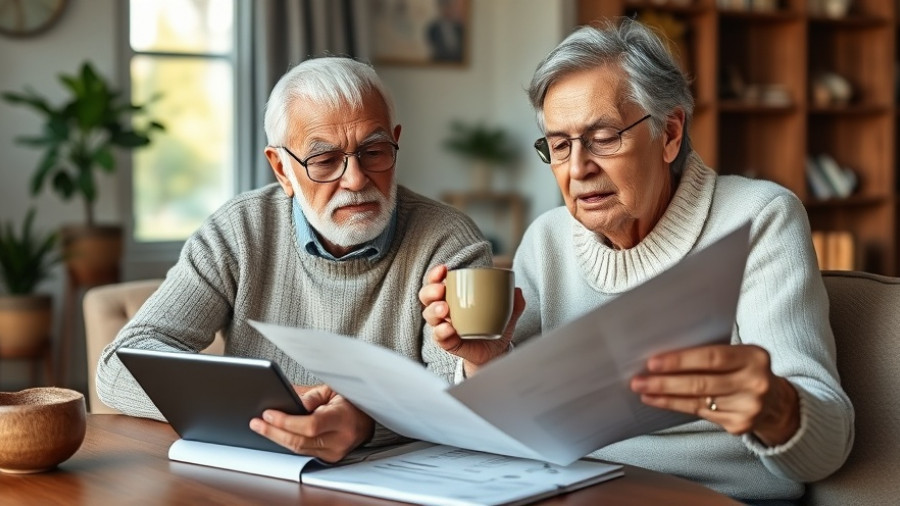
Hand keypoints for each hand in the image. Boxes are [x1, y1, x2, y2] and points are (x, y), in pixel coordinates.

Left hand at [249, 384, 373, 461]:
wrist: (369, 417)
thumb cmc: (352, 400)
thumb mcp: (332, 390)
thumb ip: (311, 397)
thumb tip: (290, 401)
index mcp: (343, 418)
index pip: (310, 425)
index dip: (286, 421)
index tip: (269, 414)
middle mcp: (341, 439)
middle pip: (300, 441)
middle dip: (274, 432)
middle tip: (257, 422)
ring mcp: (336, 452)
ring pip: (299, 449)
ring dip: (277, 438)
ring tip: (261, 427)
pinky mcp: (330, 458)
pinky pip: (304, 452)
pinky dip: (289, 443)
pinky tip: (277, 434)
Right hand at [418, 264, 524, 374]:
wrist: (496, 350)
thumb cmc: (494, 324)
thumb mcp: (506, 311)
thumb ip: (514, 302)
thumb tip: (517, 290)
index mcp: (453, 296)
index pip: (438, 281)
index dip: (435, 275)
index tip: (443, 270)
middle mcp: (444, 310)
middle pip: (427, 297)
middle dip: (430, 291)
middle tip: (441, 290)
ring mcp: (444, 326)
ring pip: (429, 316)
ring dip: (434, 311)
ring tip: (444, 309)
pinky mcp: (448, 342)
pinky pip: (439, 337)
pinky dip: (441, 332)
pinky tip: (448, 329)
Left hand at [629, 344, 799, 445]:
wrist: (776, 401)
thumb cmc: (745, 369)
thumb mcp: (738, 354)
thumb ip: (710, 353)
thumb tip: (664, 354)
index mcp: (754, 357)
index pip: (712, 357)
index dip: (680, 360)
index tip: (653, 362)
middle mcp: (755, 383)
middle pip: (701, 383)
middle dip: (665, 382)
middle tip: (638, 380)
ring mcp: (749, 407)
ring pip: (697, 401)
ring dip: (665, 396)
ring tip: (643, 390)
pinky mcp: (740, 425)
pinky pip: (700, 413)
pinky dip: (676, 406)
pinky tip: (659, 401)